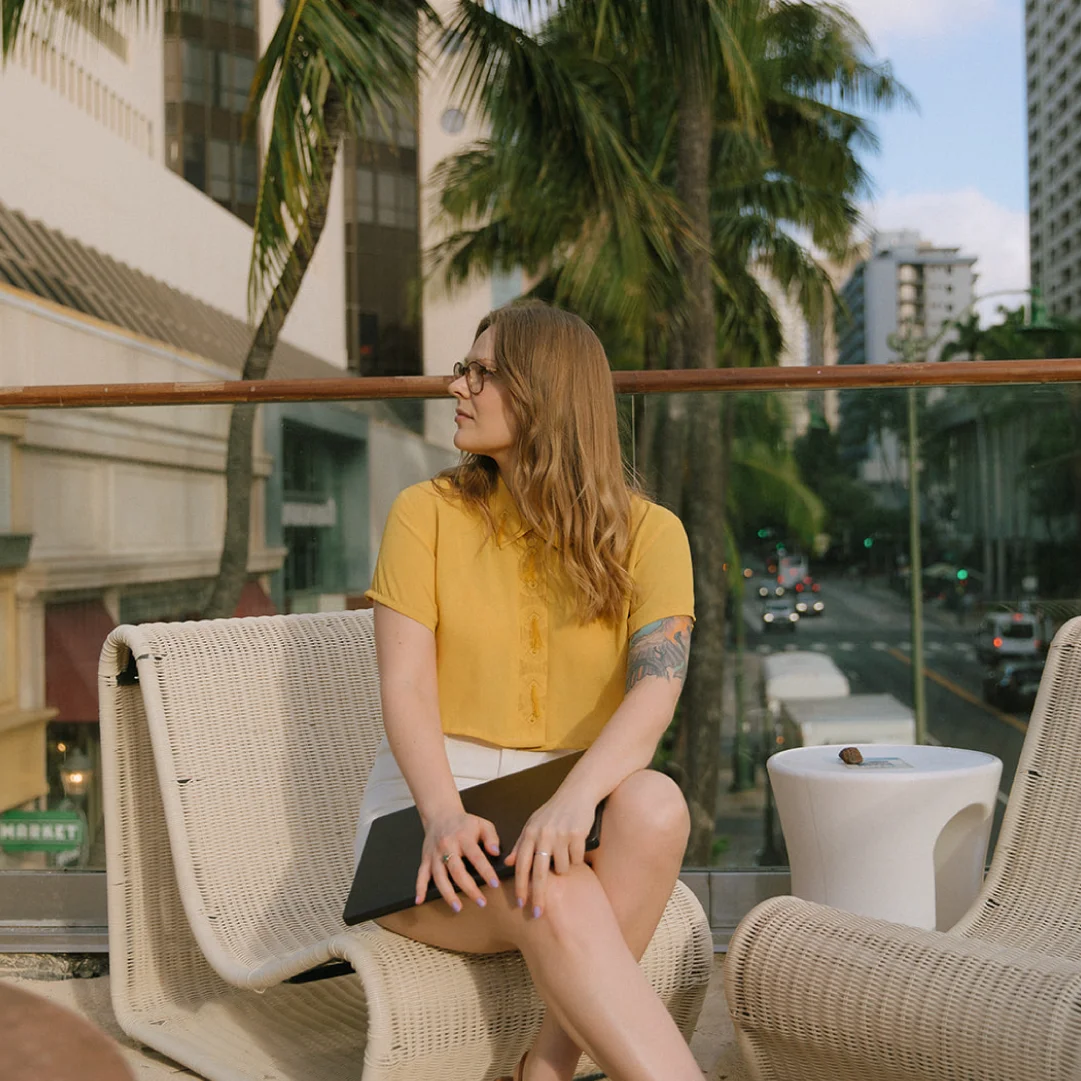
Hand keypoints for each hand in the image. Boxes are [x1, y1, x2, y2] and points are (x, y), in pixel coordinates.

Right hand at [416, 811, 501, 912]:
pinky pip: (421, 875)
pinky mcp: (426, 859)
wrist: (441, 814)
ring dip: (448, 894)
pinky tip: (420, 901)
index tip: (495, 884)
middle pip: (457, 871)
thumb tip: (495, 852)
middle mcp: (447, 846)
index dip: (486, 871)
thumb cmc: (464, 823)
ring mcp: (435, 854)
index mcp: (463, 838)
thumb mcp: (482, 824)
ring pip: (439, 877)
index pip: (476, 857)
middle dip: (469, 888)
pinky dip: (419, 888)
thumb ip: (491, 837)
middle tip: (481, 902)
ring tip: (458, 907)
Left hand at [505, 789, 596, 916]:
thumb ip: (520, 844)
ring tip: (565, 852)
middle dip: (537, 896)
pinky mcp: (577, 834)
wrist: (577, 793)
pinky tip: (576, 845)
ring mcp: (560, 835)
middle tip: (537, 913)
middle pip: (539, 874)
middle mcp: (543, 835)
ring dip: (564, 867)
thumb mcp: (533, 824)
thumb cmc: (553, 811)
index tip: (520, 903)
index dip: (520, 886)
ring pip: (562, 868)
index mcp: (530, 833)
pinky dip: (577, 857)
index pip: (521, 865)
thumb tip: (507, 863)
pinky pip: (577, 860)